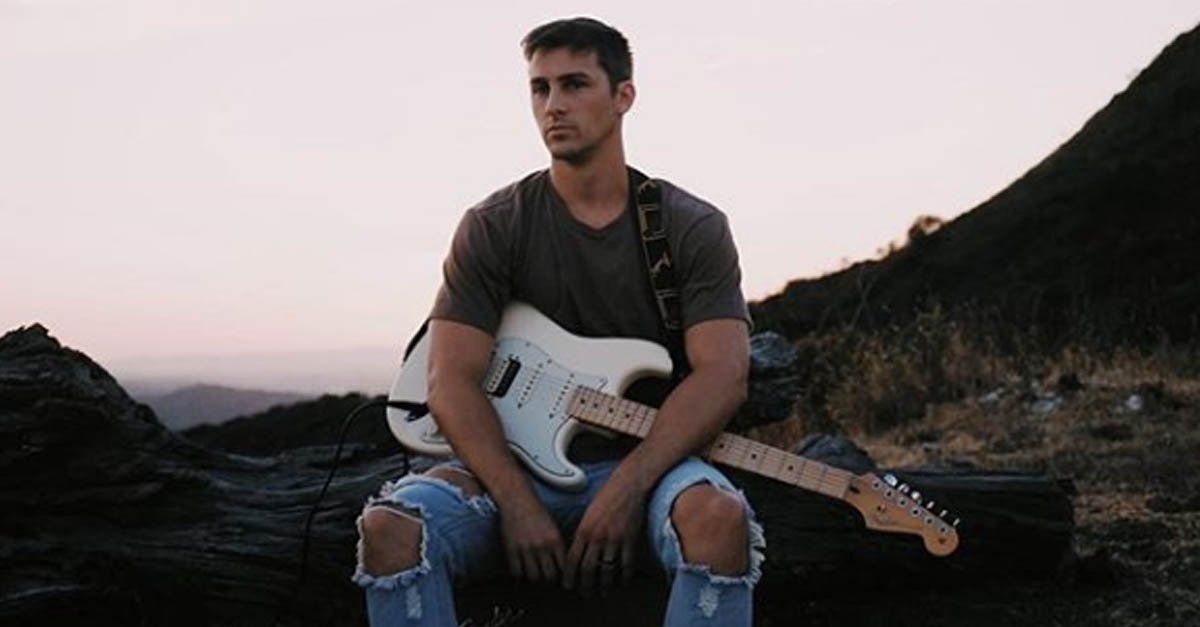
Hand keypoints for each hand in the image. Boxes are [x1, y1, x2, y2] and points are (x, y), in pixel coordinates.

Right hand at [497, 494, 565, 582]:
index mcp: (556, 540)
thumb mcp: (553, 528)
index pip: (564, 568)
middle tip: (547, 580)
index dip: (563, 576)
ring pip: (534, 577)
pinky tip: (522, 570)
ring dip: (535, 579)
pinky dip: (520, 574)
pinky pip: (517, 571)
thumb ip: (557, 546)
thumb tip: (562, 566)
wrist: (518, 500)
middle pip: (550, 576)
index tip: (561, 578)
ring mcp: (526, 548)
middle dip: (549, 581)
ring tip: (534, 576)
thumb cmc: (537, 513)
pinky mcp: (512, 549)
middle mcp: (542, 546)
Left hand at [562, 473, 646, 595]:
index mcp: (584, 530)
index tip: (568, 585)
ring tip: (601, 592)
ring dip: (603, 585)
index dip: (569, 576)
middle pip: (587, 569)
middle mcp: (597, 537)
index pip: (572, 560)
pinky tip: (622, 582)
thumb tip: (578, 551)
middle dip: (584, 585)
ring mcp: (614, 540)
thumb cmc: (606, 496)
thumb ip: (583, 532)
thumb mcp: (588, 514)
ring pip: (606, 570)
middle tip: (584, 594)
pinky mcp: (629, 540)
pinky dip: (624, 576)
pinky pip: (626, 564)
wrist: (627, 485)